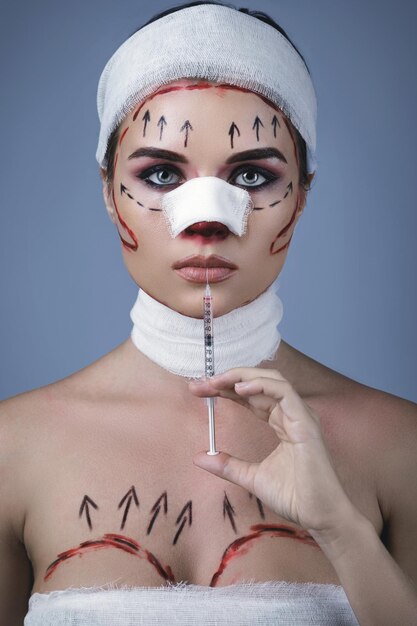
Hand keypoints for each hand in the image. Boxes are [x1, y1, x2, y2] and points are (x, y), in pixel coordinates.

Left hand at [189, 368, 355, 536]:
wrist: (317, 516)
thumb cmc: (294, 496)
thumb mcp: (250, 477)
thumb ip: (227, 465)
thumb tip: (199, 457)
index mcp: (281, 421)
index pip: (251, 395)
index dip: (225, 389)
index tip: (200, 390)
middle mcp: (291, 413)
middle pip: (258, 382)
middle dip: (228, 379)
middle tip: (200, 384)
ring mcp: (300, 415)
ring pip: (272, 379)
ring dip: (242, 376)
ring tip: (216, 381)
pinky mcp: (306, 421)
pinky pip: (284, 392)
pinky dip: (262, 385)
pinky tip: (240, 389)